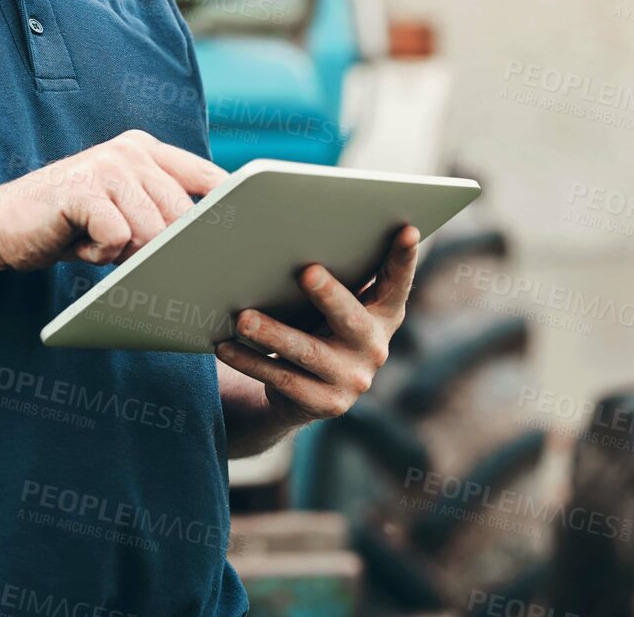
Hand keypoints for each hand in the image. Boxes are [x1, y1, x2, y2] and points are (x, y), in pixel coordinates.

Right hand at [0, 129, 226, 273]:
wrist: (2, 226)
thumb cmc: (69, 224)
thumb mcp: (124, 210)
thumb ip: (162, 211)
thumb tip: (214, 242)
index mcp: (146, 150)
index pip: (209, 178)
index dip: (230, 210)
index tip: (246, 235)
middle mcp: (130, 150)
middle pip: (182, 215)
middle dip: (161, 247)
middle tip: (123, 248)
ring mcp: (106, 165)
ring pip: (152, 231)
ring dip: (127, 253)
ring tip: (96, 240)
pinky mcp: (83, 189)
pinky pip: (118, 239)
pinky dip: (101, 254)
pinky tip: (80, 242)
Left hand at [214, 224, 420, 424]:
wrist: (306, 391)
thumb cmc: (318, 326)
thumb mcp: (334, 305)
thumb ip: (334, 279)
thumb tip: (289, 235)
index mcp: (383, 314)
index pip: (397, 283)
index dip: (404, 258)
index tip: (407, 229)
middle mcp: (375, 347)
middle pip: (352, 319)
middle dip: (329, 295)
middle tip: (306, 271)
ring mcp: (353, 379)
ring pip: (308, 352)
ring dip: (273, 333)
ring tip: (242, 318)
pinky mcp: (325, 404)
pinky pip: (282, 380)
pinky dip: (250, 361)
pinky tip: (226, 347)